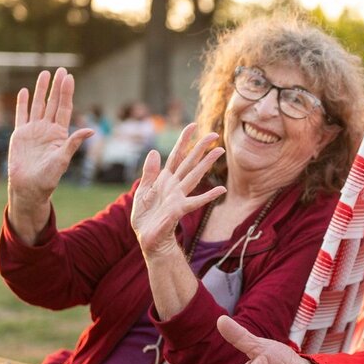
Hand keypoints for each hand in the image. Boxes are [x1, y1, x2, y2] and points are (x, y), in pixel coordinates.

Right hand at [8, 68, 92, 203]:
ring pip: (37, 105)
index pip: (64, 108)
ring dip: (40, 90)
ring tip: (44, 74)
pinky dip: (23, 103)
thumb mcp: (62, 160)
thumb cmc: (48, 178)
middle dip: (56, 87)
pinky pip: (21, 115)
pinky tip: (25, 91)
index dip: (66, 93)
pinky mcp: (20, 135)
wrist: (28, 187)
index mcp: (59, 134)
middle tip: (61, 69)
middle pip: (52, 103)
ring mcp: (33, 131)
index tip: (69, 77)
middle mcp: (47, 129)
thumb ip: (73, 143)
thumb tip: (91, 131)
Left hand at [130, 123, 225, 257]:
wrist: (147, 238)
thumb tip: (155, 151)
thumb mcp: (142, 191)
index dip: (184, 140)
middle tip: (214, 134)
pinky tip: (221, 190)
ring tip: (220, 151)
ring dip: (207, 163)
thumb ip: (149, 172)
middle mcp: (175, 185)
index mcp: (165, 179)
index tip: (193, 125)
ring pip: (195, 176)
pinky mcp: (178, 210)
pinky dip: (208, 196)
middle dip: (201, 148)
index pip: (176, 155)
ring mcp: (178, 196)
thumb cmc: (146, 217)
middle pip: (190, 162)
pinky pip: (195, 201)